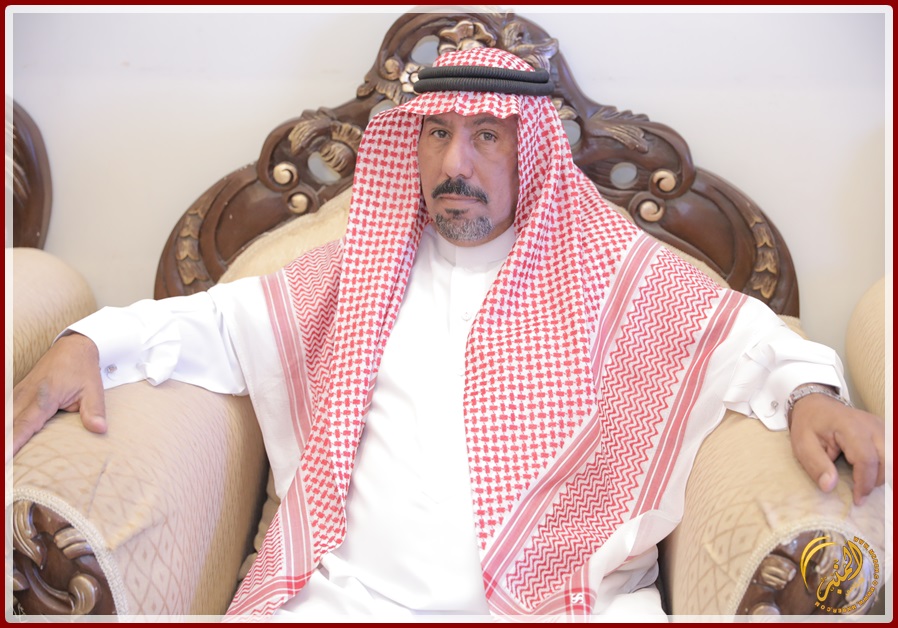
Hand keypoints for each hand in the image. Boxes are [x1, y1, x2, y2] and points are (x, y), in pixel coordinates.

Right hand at [11, 333, 106, 457]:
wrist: (74, 347)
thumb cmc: (83, 369)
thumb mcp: (93, 389)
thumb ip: (94, 410)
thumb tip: (100, 429)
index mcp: (45, 397)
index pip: (25, 425)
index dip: (12, 442)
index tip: (3, 459)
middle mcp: (27, 395)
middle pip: (7, 424)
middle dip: (2, 443)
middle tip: (1, 468)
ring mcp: (19, 393)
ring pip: (3, 417)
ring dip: (2, 435)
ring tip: (1, 460)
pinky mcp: (17, 393)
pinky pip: (5, 412)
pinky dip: (3, 424)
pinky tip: (4, 437)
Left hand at [789, 392, 885, 505]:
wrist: (816, 405)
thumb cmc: (809, 425)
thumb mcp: (803, 445)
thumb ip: (816, 465)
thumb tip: (830, 487)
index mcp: (850, 427)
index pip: (867, 459)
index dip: (864, 483)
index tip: (857, 499)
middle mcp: (871, 425)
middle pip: (888, 460)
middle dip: (876, 480)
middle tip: (859, 490)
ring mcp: (881, 427)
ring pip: (894, 457)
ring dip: (883, 474)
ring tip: (863, 481)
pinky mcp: (885, 431)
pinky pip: (893, 452)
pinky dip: (885, 466)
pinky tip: (872, 472)